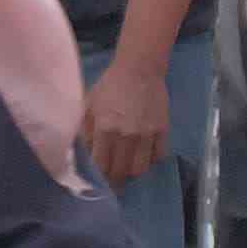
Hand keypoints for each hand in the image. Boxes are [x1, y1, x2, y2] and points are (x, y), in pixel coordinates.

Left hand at [82, 53, 171, 188]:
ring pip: (140, 169)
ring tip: (126, 167)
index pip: (101, 165)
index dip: (97, 176)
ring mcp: (147, 135)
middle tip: (110, 177)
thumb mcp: (88, 105)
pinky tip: (142, 154)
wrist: (139, 68)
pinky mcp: (163, 131)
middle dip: (113, 178)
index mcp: (105, 129)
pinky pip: (158, 157)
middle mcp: (127, 136)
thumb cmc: (109, 86)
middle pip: (120, 171)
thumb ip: (84, 132)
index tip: (96, 179)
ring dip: (131, 172)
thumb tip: (83, 156)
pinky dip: (149, 160)